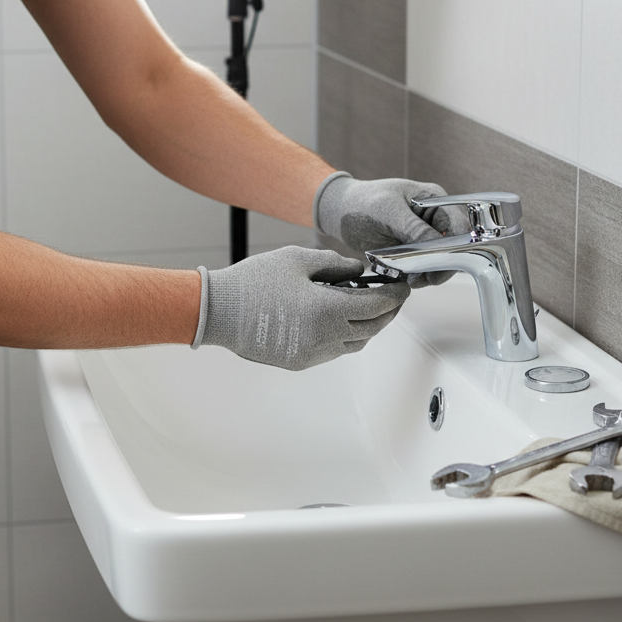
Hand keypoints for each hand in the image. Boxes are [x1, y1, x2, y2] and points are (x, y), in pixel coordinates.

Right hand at [193, 246, 409, 369]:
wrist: (219, 312)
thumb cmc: (253, 283)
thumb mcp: (298, 259)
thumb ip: (335, 264)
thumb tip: (359, 272)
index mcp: (328, 310)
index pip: (377, 306)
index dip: (394, 295)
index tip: (402, 286)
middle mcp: (325, 337)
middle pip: (372, 328)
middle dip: (387, 312)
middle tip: (392, 297)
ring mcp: (313, 353)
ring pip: (356, 343)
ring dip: (368, 326)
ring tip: (366, 307)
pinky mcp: (300, 361)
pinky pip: (335, 351)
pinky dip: (346, 336)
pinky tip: (339, 319)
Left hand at [312, 172, 463, 286]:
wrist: (339, 212)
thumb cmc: (361, 203)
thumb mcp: (388, 212)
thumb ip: (413, 229)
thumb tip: (436, 245)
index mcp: (434, 200)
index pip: (459, 225)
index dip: (457, 246)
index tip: (445, 264)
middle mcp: (433, 218)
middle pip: (453, 246)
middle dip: (441, 264)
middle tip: (427, 278)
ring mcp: (423, 236)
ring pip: (439, 260)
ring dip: (428, 273)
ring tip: (412, 279)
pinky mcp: (412, 251)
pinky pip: (423, 267)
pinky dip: (417, 276)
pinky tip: (405, 278)